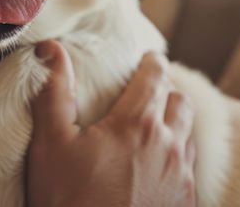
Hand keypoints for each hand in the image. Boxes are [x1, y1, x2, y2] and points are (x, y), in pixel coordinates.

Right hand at [26, 41, 195, 206]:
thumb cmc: (69, 202)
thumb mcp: (51, 145)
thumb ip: (53, 92)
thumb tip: (50, 48)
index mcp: (138, 124)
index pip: (156, 76)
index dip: (152, 62)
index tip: (146, 58)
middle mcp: (169, 146)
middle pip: (180, 102)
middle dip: (166, 91)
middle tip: (148, 91)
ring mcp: (180, 178)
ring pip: (188, 135)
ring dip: (174, 123)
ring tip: (154, 126)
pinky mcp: (184, 204)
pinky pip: (189, 169)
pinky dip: (176, 157)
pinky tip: (157, 167)